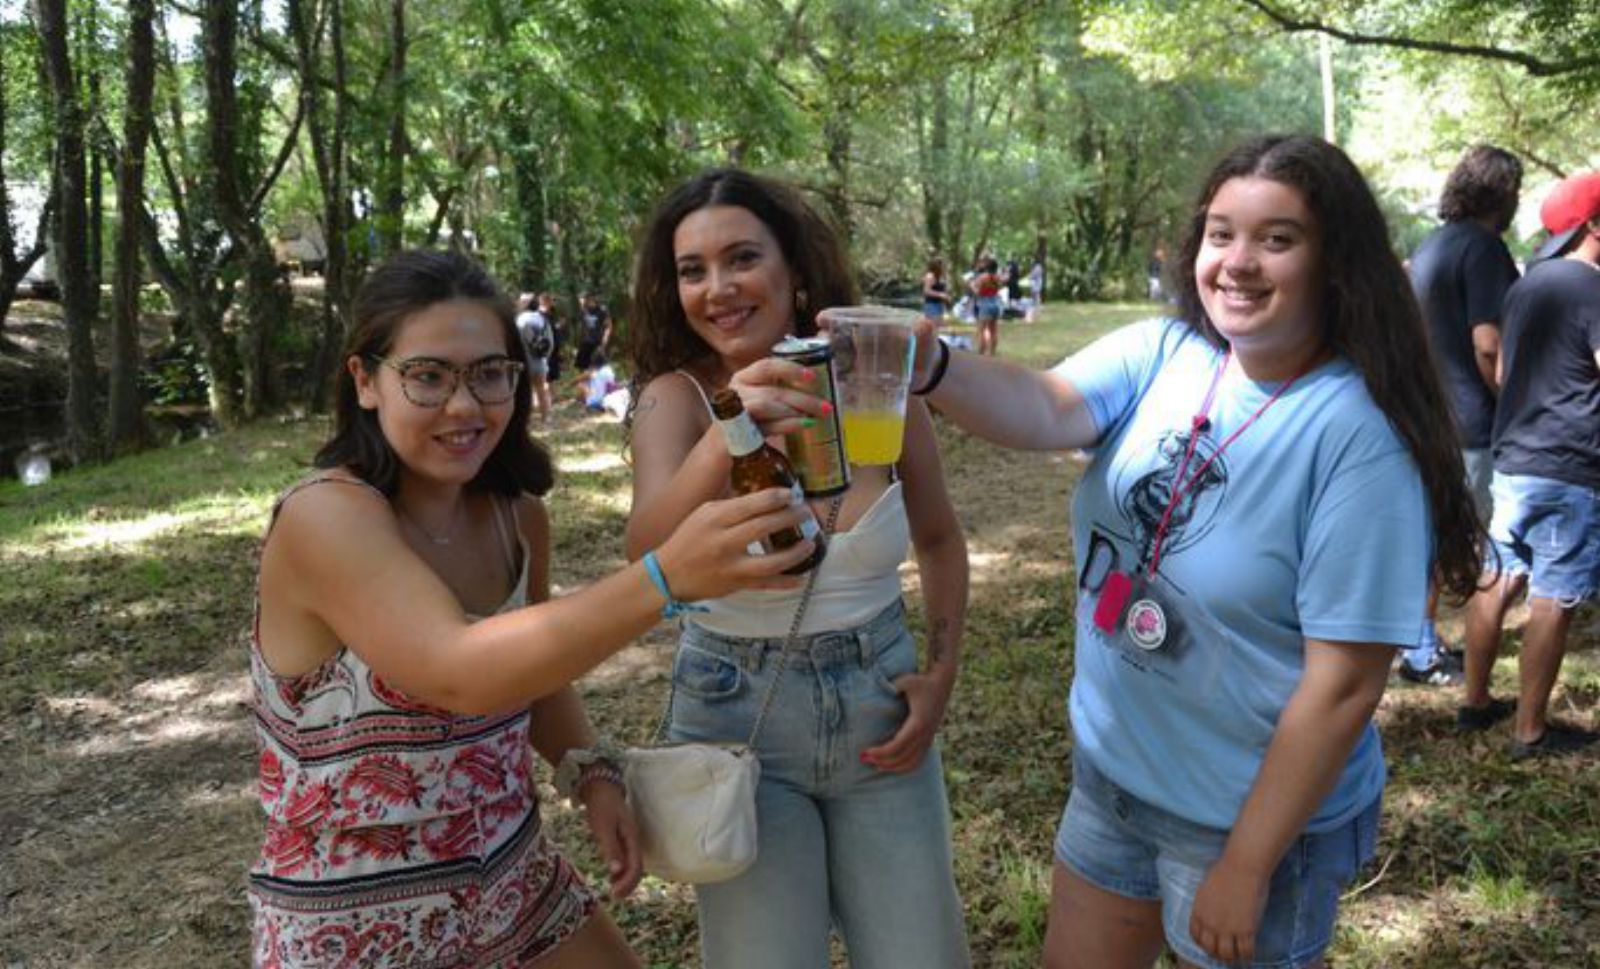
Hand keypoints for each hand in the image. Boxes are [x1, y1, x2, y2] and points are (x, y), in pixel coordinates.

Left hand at [580, 780, 642, 898]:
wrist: (599, 787)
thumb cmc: (602, 806)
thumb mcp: (604, 827)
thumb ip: (611, 849)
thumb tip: (616, 871)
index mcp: (632, 838)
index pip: (636, 866)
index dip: (627, 883)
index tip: (615, 893)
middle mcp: (633, 840)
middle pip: (637, 868)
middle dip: (628, 884)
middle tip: (614, 896)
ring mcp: (628, 839)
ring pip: (632, 864)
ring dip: (625, 878)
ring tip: (614, 890)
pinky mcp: (621, 838)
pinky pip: (626, 858)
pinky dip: (621, 870)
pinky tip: (612, 876)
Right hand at [653, 488, 814, 600]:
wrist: (668, 575)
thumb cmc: (688, 539)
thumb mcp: (705, 513)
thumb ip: (733, 506)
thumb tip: (766, 496)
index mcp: (716, 519)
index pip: (752, 504)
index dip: (776, 497)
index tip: (791, 494)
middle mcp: (724, 542)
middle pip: (765, 527)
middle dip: (791, 517)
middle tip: (806, 513)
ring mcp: (731, 566)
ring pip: (771, 561)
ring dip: (796, 552)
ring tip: (810, 543)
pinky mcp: (736, 585)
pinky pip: (766, 585)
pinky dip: (786, 582)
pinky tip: (802, 577)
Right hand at [728, 357, 829, 435]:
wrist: (721, 451)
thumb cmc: (748, 426)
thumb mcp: (764, 405)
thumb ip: (782, 395)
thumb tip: (818, 395)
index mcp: (744, 378)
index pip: (768, 366)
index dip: (791, 368)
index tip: (812, 376)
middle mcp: (736, 390)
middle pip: (774, 389)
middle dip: (804, 398)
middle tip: (826, 407)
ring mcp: (734, 410)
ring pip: (769, 404)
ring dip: (796, 410)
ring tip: (816, 417)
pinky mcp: (736, 430)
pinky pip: (767, 424)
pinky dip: (788, 424)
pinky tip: (805, 424)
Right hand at [815, 309, 939, 389]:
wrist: (927, 373)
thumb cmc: (926, 351)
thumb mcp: (927, 341)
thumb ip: (926, 334)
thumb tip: (925, 324)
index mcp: (876, 322)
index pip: (852, 316)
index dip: (835, 316)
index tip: (820, 319)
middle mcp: (863, 336)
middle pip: (838, 333)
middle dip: (824, 337)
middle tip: (815, 344)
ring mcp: (860, 354)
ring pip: (836, 352)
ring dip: (824, 356)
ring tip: (815, 362)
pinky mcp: (859, 372)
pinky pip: (842, 371)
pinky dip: (833, 375)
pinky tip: (823, 381)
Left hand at [860, 667, 953, 772]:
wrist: (942, 681)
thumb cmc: (921, 680)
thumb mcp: (905, 681)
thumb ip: (892, 686)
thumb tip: (879, 693)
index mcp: (918, 723)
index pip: (897, 746)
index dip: (881, 753)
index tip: (866, 752)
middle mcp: (925, 734)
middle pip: (903, 758)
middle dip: (882, 761)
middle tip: (864, 758)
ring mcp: (929, 738)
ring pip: (912, 763)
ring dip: (894, 767)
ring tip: (876, 766)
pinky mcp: (930, 738)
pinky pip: (919, 760)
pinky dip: (906, 767)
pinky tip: (892, 766)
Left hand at [1189, 854, 1270, 964]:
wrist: (1242, 867)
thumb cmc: (1225, 871)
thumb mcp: (1206, 889)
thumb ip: (1206, 905)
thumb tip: (1210, 911)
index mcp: (1198, 912)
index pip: (1196, 936)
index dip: (1202, 943)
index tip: (1209, 944)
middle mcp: (1210, 924)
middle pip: (1210, 948)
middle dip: (1216, 953)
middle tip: (1224, 954)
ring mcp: (1228, 929)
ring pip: (1226, 954)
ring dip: (1231, 958)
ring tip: (1236, 957)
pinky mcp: (1246, 930)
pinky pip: (1245, 951)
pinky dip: (1247, 956)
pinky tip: (1249, 955)